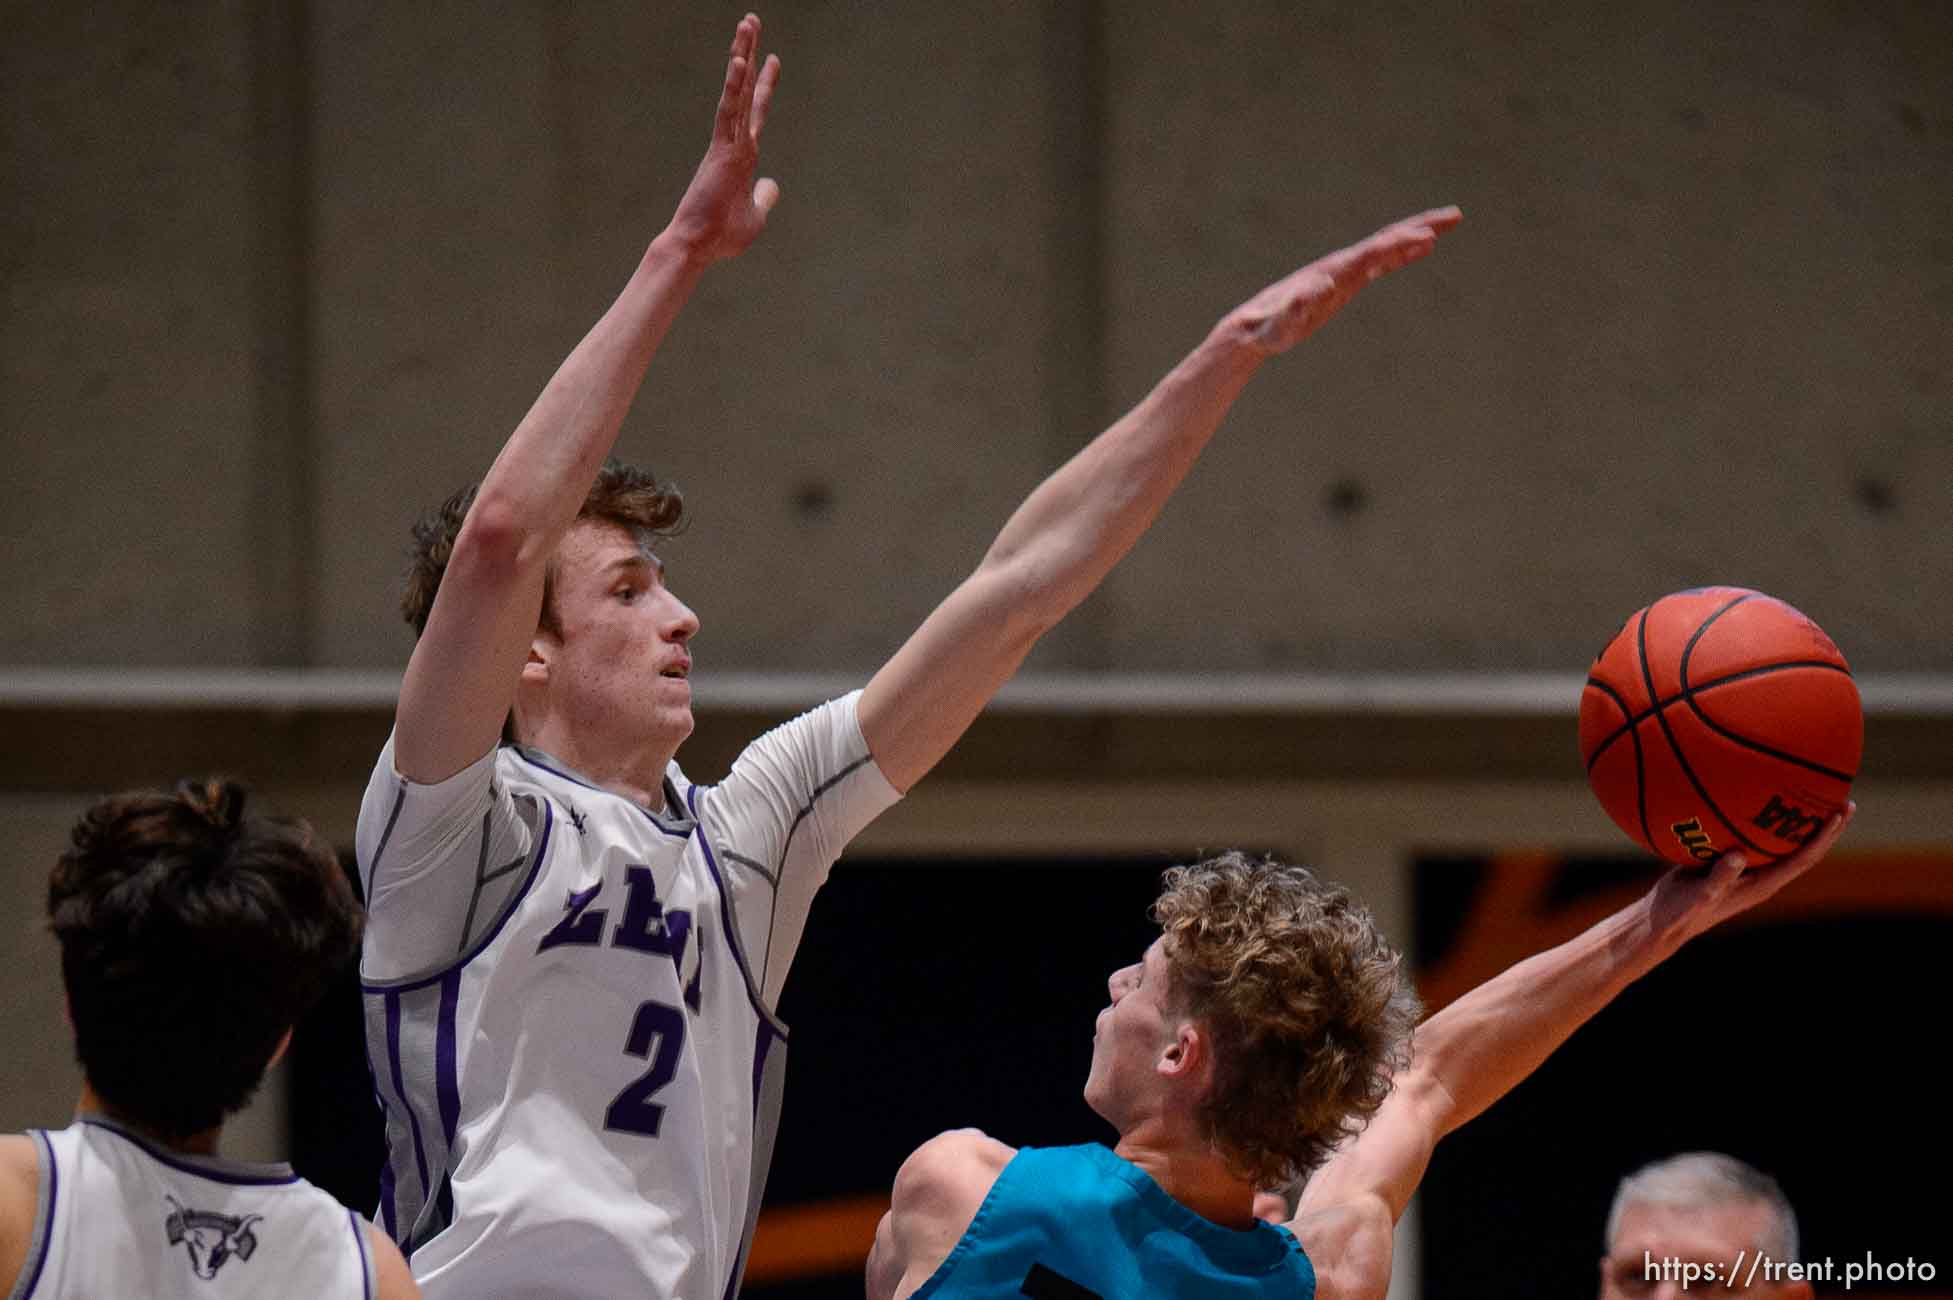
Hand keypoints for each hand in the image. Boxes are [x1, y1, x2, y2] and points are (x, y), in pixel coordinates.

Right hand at [665, 13, 781, 262]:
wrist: (699, 247)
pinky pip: (729, 111)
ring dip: (742, 55)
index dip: (764, 84)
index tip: (772, 59)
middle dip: (750, 54)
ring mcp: (727, 143)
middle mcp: (734, 142)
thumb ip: (764, 197)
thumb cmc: (721, 236)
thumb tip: (772, 184)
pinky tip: (740, 60)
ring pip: (736, 91)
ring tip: (747, 24)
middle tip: (752, 21)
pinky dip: (734, 86)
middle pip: (744, 89)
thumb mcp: (755, 216)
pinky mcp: (721, 150)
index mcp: (742, 155)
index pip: (755, 111)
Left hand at [1231, 206, 1461, 355]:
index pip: (1372, 253)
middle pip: (1385, 239)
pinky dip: (1404, 253)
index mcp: (1331, 272)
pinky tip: (1424, 249)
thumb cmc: (1267, 330)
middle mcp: (1340, 265)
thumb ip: (1298, 307)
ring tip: (1449, 223)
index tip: (1430, 237)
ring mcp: (1344, 271)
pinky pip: (1381, 263)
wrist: (1252, 329)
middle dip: (1420, 225)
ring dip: (1418, 233)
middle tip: (1455, 215)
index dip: (1399, 245)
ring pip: (1387, 246)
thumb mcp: (1282, 324)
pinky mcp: (1345, 282)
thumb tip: (1322, 285)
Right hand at [1647, 801, 1855, 945]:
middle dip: (1827, 828)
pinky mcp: (1733, 863)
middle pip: (1805, 851)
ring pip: (1786, 844)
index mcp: (1763, 885)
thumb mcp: (1699, 896)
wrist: (1664, 921)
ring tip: (1815, 795)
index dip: (1823, 837)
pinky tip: (1760, 799)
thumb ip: (1719, 878)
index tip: (1837, 813)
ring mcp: (1750, 870)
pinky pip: (1758, 839)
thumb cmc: (1681, 912)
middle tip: (1843, 799)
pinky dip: (1767, 821)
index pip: (1803, 859)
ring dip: (1803, 823)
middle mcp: (1764, 877)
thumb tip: (1738, 856)